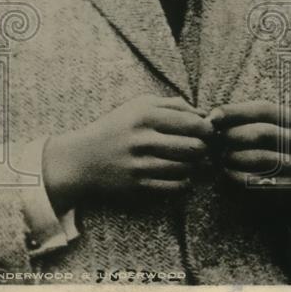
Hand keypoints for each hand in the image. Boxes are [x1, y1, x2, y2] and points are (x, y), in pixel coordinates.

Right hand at [43, 95, 212, 211]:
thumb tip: (204, 114)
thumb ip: (173, 104)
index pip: (192, 123)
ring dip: (194, 166)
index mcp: (145, 115)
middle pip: (193, 147)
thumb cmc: (117, 127)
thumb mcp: (139, 106)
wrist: (80, 160)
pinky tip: (181, 175)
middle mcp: (142, 139)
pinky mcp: (137, 186)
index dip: (208, 129)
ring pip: (186, 168)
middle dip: (205, 148)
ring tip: (191, 161)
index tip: (209, 132)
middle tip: (204, 148)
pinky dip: (184, 182)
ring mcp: (139, 165)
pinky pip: (174, 187)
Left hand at [207, 101, 290, 238]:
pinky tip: (228, 176)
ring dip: (236, 158)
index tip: (213, 116)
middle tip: (214, 141)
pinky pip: (263, 181)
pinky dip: (242, 178)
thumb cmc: (277, 153)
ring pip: (263, 158)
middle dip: (234, 135)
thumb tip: (212, 118)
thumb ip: (247, 123)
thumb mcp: (270, 132)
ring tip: (220, 159)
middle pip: (264, 132)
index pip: (264, 109)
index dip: (237, 111)